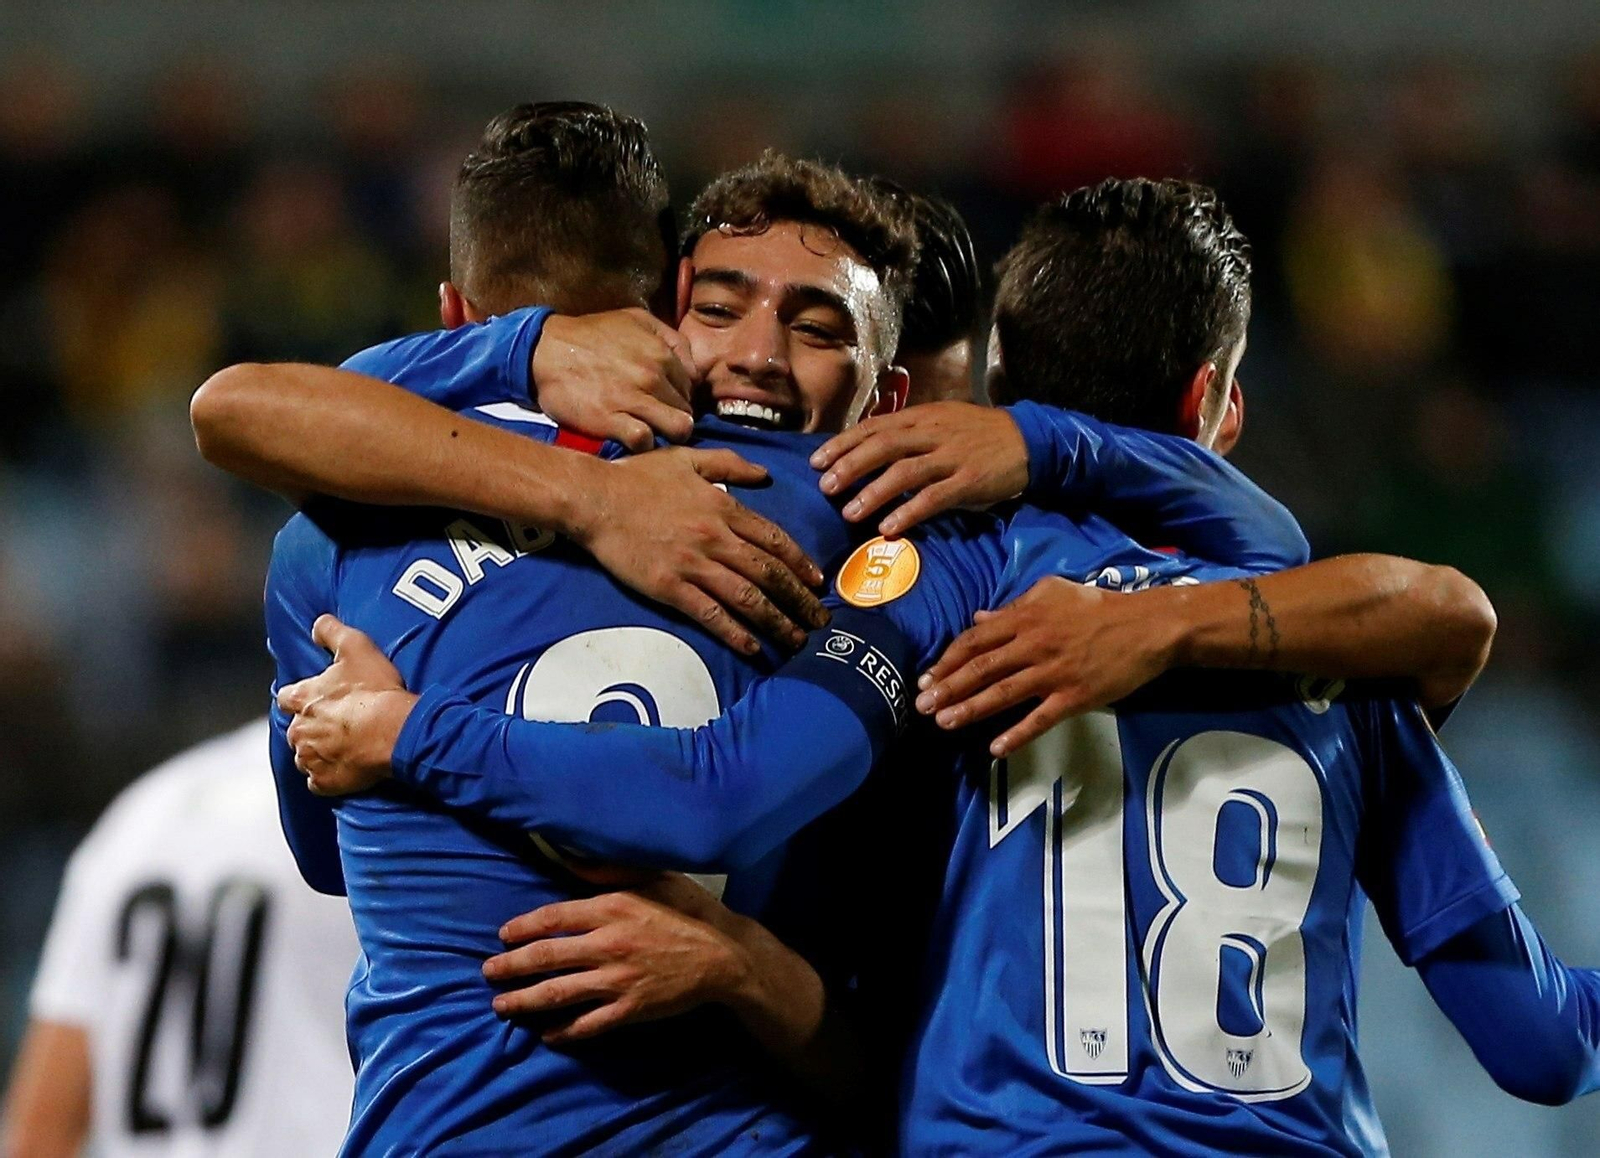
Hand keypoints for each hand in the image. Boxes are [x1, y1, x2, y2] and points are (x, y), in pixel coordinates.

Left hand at [277, 615, 417, 794]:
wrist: (396, 731)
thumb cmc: (376, 690)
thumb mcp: (356, 647)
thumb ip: (331, 631)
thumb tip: (316, 623)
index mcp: (302, 700)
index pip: (287, 697)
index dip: (302, 697)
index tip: (318, 698)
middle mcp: (299, 731)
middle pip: (296, 730)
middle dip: (311, 727)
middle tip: (339, 723)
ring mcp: (310, 760)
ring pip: (305, 757)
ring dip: (319, 752)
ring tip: (345, 746)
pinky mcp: (325, 782)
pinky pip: (318, 782)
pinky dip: (327, 776)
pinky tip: (345, 768)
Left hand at [483, 873, 749, 1044]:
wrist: (723, 957)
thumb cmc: (688, 911)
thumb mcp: (654, 877)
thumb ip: (609, 869)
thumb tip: (568, 858)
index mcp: (611, 908)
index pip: (552, 918)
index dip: (522, 927)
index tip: (503, 935)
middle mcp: (607, 945)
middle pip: (545, 958)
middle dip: (510, 966)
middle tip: (488, 971)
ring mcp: (616, 981)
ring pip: (557, 994)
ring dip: (524, 1001)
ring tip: (502, 1005)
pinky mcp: (629, 1010)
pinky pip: (587, 1025)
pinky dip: (563, 1032)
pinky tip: (546, 1034)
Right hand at [532, 310, 696, 450]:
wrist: (544, 350)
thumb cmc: (590, 334)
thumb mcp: (636, 319)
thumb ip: (671, 338)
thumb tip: (692, 369)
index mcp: (661, 353)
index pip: (691, 388)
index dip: (680, 397)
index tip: (666, 402)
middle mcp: (652, 376)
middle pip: (687, 411)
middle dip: (675, 417)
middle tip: (656, 419)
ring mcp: (633, 399)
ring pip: (678, 429)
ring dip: (667, 435)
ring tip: (652, 432)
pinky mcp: (611, 420)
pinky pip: (645, 441)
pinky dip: (643, 444)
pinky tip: (632, 438)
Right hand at [569, 447, 827, 653]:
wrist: (595, 499)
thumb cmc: (638, 477)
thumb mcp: (688, 458)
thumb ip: (730, 464)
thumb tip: (765, 473)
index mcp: (724, 508)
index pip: (775, 540)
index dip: (801, 564)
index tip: (818, 582)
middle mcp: (716, 538)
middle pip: (770, 574)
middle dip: (799, 600)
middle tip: (820, 620)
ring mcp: (694, 565)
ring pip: (747, 598)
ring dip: (777, 622)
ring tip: (797, 640)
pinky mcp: (670, 587)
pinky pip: (711, 614)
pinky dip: (735, 632)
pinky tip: (752, 648)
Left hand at [810, 401, 1027, 536]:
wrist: (1027, 439)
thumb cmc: (976, 433)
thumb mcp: (939, 421)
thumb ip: (906, 432)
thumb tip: (865, 447)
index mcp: (920, 417)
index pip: (873, 428)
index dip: (842, 444)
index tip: (816, 462)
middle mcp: (932, 433)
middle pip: (882, 446)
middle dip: (850, 466)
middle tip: (825, 487)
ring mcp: (950, 457)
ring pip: (904, 472)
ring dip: (873, 493)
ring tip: (849, 513)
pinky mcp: (968, 481)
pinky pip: (934, 498)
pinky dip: (909, 512)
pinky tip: (889, 527)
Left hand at [915, 578, 1187, 756]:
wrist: (1147, 626)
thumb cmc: (1097, 606)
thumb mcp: (1052, 593)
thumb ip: (1013, 607)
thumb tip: (978, 619)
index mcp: (1025, 618)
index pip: (975, 640)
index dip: (948, 660)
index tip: (927, 677)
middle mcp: (1033, 645)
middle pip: (981, 668)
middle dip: (947, 688)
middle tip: (921, 705)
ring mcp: (1054, 672)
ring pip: (1003, 693)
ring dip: (970, 709)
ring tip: (944, 722)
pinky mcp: (1075, 696)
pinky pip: (1041, 719)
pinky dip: (1017, 734)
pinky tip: (996, 748)